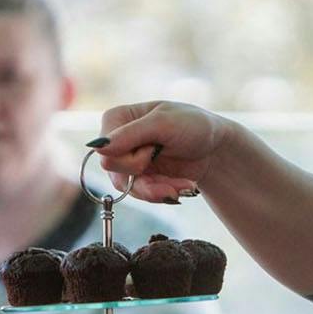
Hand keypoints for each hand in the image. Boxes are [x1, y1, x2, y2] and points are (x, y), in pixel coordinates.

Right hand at [92, 101, 229, 202]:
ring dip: (158, 189)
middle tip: (170, 166)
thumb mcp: (164, 123)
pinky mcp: (141, 178)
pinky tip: (182, 187)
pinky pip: (142, 194)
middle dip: (145, 176)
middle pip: (114, 171)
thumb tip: (97, 148)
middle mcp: (117, 140)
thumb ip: (131, 134)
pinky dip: (163, 193)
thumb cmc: (193, 125)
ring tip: (184, 185)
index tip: (155, 149)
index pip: (105, 149)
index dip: (130, 156)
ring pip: (127, 188)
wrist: (216, 148)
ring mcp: (128, 161)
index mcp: (117, 118)